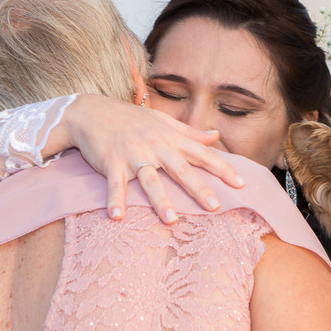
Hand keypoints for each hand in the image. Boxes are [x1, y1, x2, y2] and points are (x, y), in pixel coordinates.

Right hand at [65, 95, 245, 222]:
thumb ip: (188, 131)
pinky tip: (116, 216)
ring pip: (150, 179)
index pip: (201, 153)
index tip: (241, 184)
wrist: (89, 111)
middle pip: (180, 169)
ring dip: (160, 200)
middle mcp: (154, 145)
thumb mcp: (161, 120)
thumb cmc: (127, 118)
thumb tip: (215, 136)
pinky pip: (114, 184)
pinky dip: (114, 199)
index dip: (222, 168)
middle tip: (215, 206)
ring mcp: (132, 154)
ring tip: (172, 220)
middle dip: (198, 188)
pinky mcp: (110, 162)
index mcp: (169, 137)